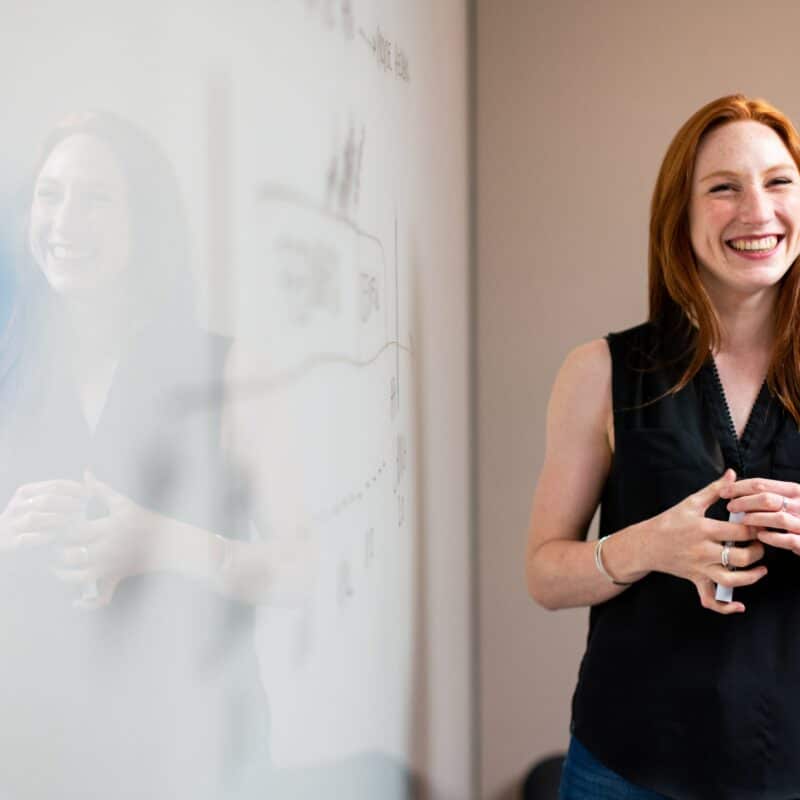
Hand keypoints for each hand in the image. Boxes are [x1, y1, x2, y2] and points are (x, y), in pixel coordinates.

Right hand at [0, 480, 87, 551]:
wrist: (3, 537)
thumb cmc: (35, 518)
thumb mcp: (45, 500)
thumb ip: (66, 490)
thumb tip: (89, 473)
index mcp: (27, 492)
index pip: (54, 486)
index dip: (73, 489)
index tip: (88, 494)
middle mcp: (17, 506)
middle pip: (45, 500)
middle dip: (66, 503)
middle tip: (81, 508)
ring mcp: (12, 524)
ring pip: (34, 518)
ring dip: (55, 519)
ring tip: (70, 521)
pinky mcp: (9, 542)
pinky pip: (26, 538)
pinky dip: (42, 537)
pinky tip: (55, 536)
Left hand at [53, 472, 162, 608]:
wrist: (167, 542)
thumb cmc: (143, 519)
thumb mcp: (123, 503)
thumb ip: (101, 490)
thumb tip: (85, 474)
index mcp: (108, 528)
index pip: (75, 531)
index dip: (58, 530)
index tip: (52, 527)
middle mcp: (108, 549)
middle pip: (72, 555)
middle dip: (58, 553)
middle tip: (50, 548)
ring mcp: (111, 566)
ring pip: (79, 578)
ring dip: (64, 576)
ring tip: (57, 569)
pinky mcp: (116, 578)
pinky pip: (101, 598)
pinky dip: (87, 604)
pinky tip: (75, 602)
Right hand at [648, 468, 766, 613]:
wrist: (645, 544)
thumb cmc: (668, 522)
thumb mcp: (690, 503)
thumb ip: (715, 490)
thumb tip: (732, 474)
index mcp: (703, 529)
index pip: (740, 532)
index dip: (756, 529)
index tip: (760, 524)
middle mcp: (703, 551)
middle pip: (741, 557)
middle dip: (758, 552)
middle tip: (759, 544)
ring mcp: (700, 568)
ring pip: (732, 580)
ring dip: (751, 577)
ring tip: (760, 569)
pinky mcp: (696, 580)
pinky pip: (710, 600)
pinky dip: (725, 607)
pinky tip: (739, 605)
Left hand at [721, 477, 799, 554]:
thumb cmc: (799, 516)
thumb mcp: (789, 500)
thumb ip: (768, 494)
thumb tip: (737, 487)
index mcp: (794, 491)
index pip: (762, 484)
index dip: (739, 487)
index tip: (723, 492)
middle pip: (767, 499)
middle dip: (744, 502)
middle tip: (730, 507)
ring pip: (777, 518)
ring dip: (756, 519)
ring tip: (742, 521)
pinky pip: (788, 539)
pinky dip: (772, 537)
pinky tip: (760, 537)